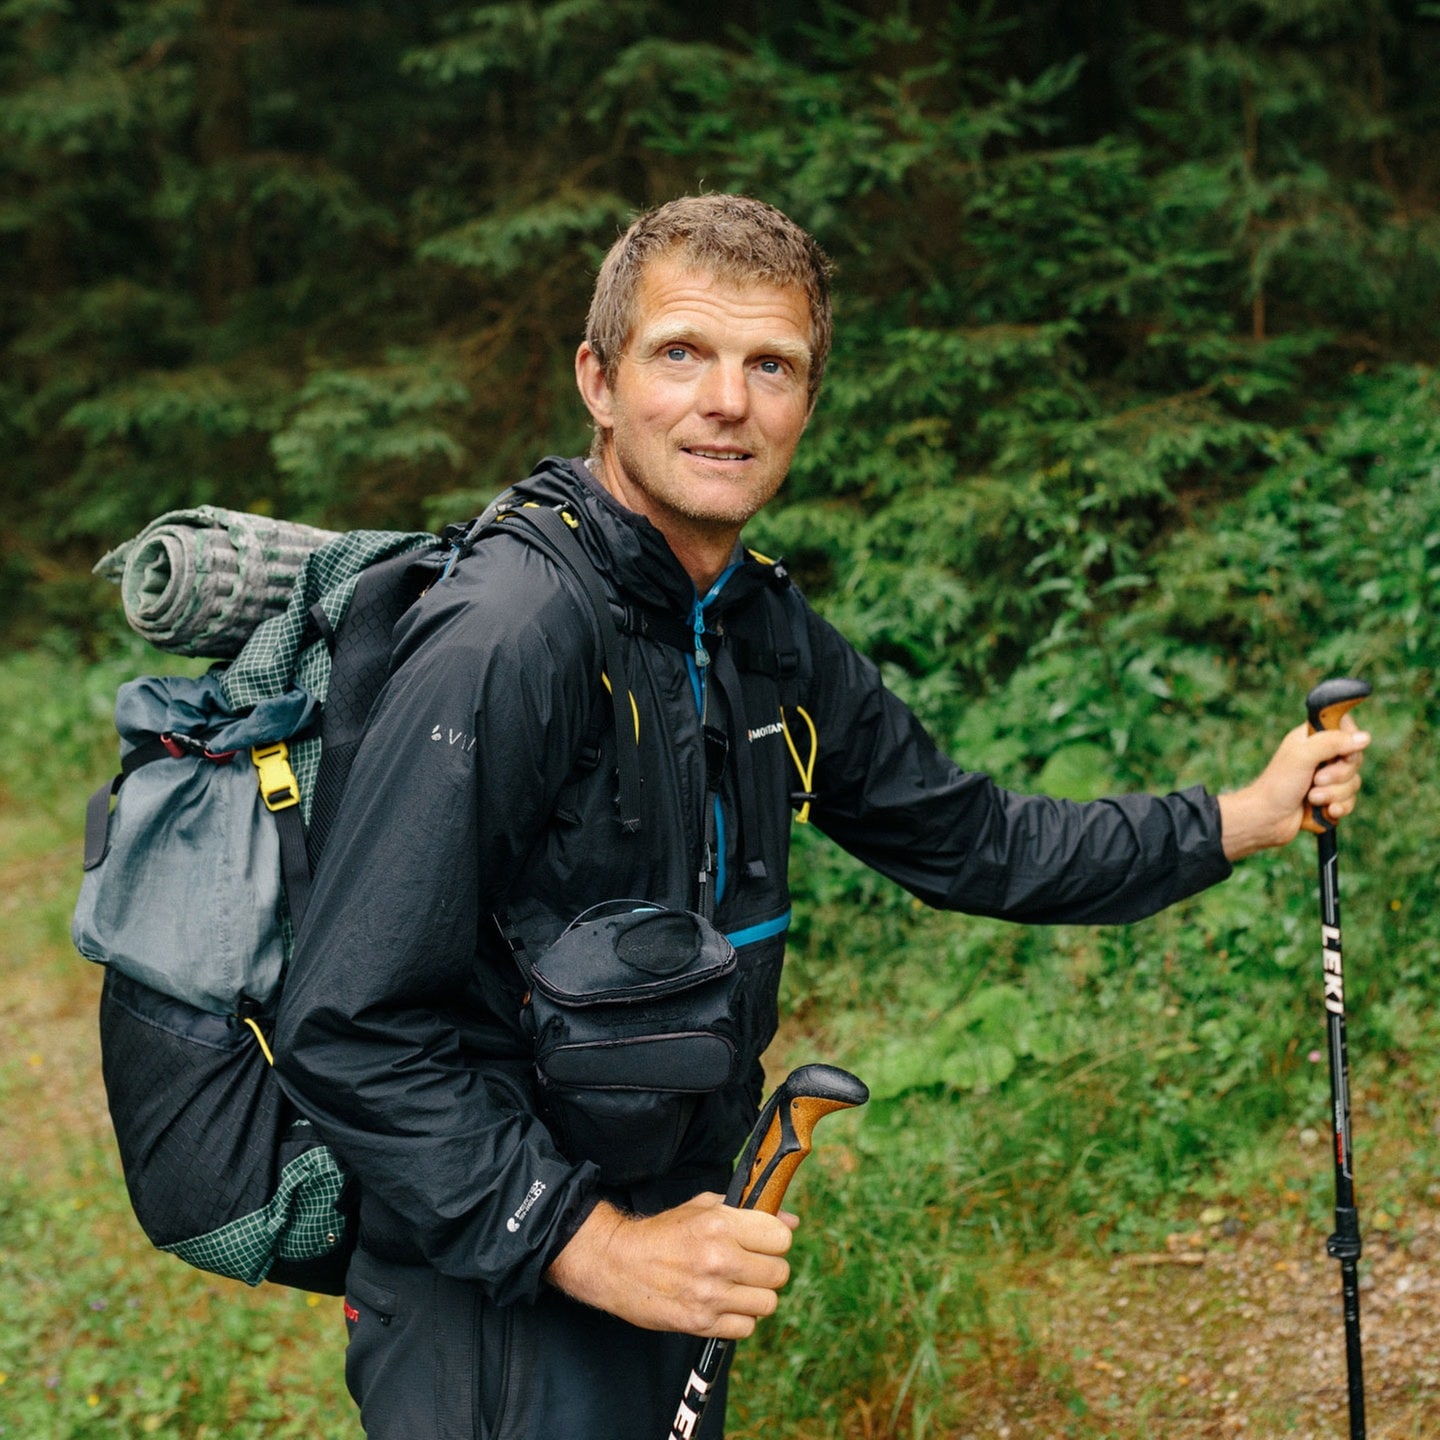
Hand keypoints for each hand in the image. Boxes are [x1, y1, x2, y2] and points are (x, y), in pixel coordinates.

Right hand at [545, 1192, 796, 1336]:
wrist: (618, 1263)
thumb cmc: (663, 1232)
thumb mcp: (702, 1208)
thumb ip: (748, 1212)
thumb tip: (791, 1220)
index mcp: (720, 1225)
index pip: (781, 1237)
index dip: (775, 1240)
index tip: (763, 1242)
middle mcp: (719, 1259)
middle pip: (779, 1273)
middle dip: (768, 1269)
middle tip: (750, 1266)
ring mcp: (711, 1294)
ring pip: (768, 1303)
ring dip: (756, 1296)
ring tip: (737, 1286)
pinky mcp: (701, 1323)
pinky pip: (746, 1327)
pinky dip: (740, 1319)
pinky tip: (724, 1305)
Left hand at [1219, 714, 1370, 860]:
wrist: (1267, 819)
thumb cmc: (1278, 784)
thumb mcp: (1303, 756)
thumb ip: (1331, 742)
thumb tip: (1365, 738)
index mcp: (1312, 738)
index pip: (1345, 728)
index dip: (1348, 741)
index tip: (1339, 753)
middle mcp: (1321, 756)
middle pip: (1354, 758)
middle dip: (1338, 775)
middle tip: (1315, 780)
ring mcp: (1326, 779)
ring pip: (1354, 782)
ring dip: (1334, 794)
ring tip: (1311, 798)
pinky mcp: (1329, 799)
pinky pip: (1350, 801)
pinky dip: (1338, 807)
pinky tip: (1325, 811)